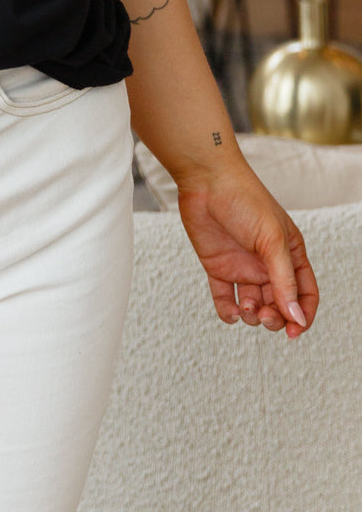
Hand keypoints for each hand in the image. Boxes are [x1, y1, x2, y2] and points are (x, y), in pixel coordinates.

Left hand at [175, 160, 318, 338]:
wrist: (205, 180)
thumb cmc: (245, 200)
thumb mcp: (272, 240)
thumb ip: (284, 280)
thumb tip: (297, 317)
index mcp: (290, 253)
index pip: (304, 293)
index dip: (303, 315)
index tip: (294, 331)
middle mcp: (268, 263)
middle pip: (279, 304)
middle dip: (275, 318)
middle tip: (264, 316)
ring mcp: (243, 266)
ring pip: (254, 305)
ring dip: (252, 315)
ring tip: (246, 307)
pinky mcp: (219, 268)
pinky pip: (225, 299)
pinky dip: (228, 312)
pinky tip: (231, 312)